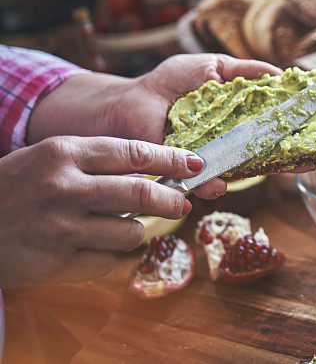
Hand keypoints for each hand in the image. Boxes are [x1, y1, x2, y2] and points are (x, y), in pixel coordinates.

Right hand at [0, 136, 205, 287]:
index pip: (134, 153)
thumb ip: (97, 161)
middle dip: (172, 198)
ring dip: (140, 229)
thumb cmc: (14, 186)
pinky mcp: (57, 263)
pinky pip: (109, 261)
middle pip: (142, 193)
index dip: (172, 159)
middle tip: (182, 201)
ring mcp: (61, 229)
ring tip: (127, 224)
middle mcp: (64, 189)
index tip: (195, 164)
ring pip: (131, 232)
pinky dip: (113, 254)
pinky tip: (98, 245)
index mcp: (63, 154)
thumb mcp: (49, 158)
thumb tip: (154, 169)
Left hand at [28, 54, 283, 199]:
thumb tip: (281, 73)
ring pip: (244, 170)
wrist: (131, 101)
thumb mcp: (212, 67)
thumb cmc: (169, 83)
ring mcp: (212, 159)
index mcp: (238, 119)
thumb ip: (245, 71)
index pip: (272, 128)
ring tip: (288, 169)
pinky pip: (206, 180)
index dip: (295, 131)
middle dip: (293, 158)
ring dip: (267, 172)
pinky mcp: (188, 171)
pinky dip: (214, 182)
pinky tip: (221, 181)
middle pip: (268, 154)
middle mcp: (230, 142)